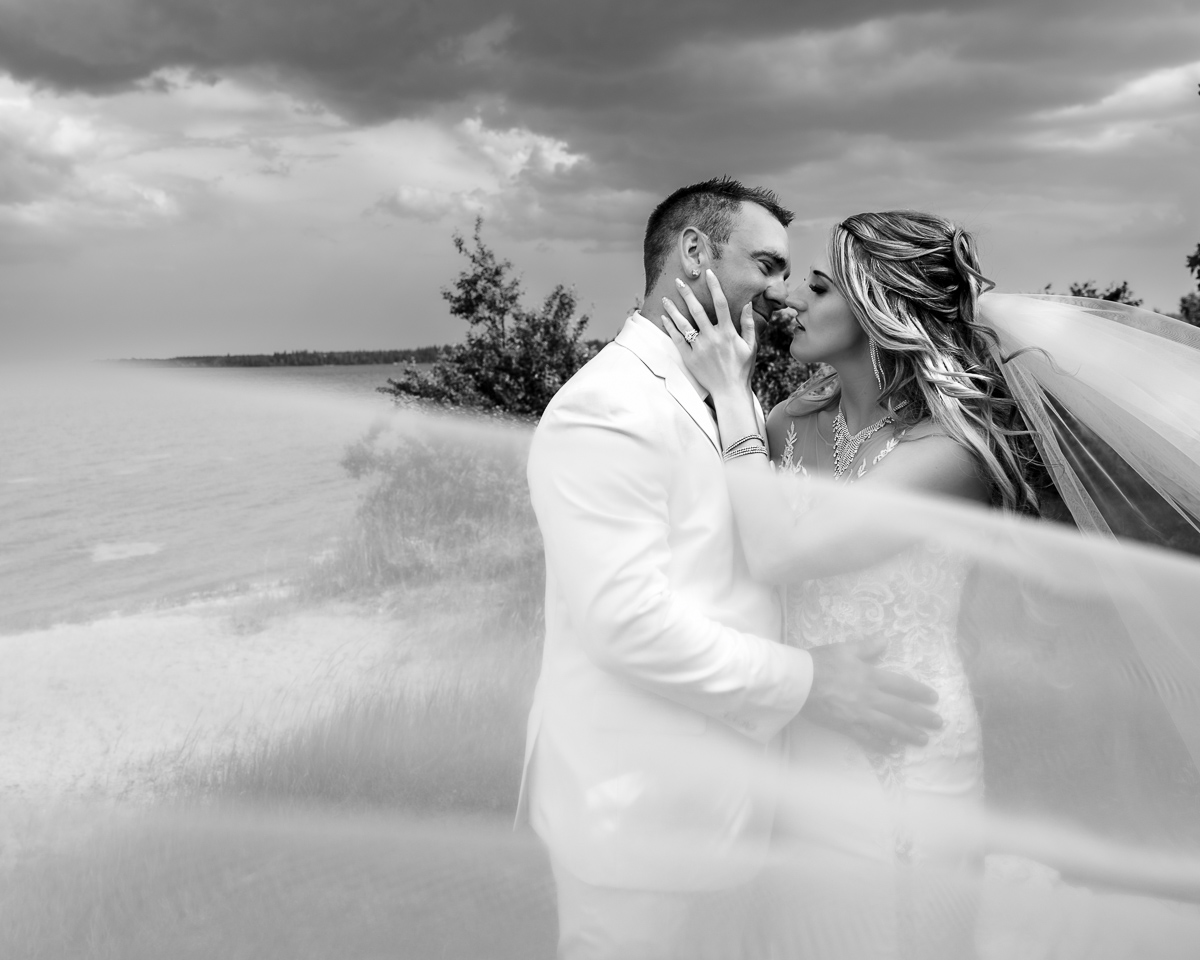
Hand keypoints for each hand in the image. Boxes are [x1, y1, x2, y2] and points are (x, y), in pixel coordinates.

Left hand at [660, 270, 756, 400]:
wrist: (730, 392)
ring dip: (673, 310)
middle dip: (687, 293)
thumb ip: (748, 324)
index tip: (708, 273)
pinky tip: (664, 317)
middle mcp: (712, 338)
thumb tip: (748, 304)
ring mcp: (699, 348)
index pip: (721, 303)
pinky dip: (670, 328)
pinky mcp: (690, 358)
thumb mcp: (751, 346)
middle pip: (697, 310)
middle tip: (679, 281)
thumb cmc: (742, 368)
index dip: (714, 286)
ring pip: (683, 324)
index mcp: (728, 333)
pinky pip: (678, 340)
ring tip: (665, 298)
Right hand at [801, 637, 941, 750]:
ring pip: (889, 726)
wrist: (798, 681)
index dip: (919, 692)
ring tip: (923, 740)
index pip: (901, 685)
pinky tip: (892, 749)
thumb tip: (886, 641)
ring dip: (908, 733)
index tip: (933, 698)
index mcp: (870, 676)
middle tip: (938, 723)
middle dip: (922, 716)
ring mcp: (859, 714)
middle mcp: (869, 697)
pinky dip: (880, 745)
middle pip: (901, 708)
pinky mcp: (846, 726)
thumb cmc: (819, 661)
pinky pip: (867, 738)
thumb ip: (867, 647)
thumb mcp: (845, 649)